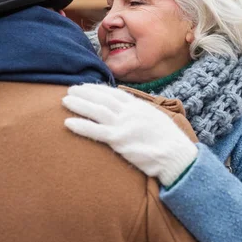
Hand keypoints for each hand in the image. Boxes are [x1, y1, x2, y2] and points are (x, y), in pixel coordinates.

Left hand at [62, 84, 196, 186]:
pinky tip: (67, 123)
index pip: (114, 92)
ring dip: (79, 104)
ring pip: (95, 111)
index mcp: (138, 105)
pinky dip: (80, 125)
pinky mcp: (118, 140)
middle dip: (84, 92)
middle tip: (70, 89)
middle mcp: (129, 111)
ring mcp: (123, 125)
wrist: (176, 156)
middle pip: (102, 98)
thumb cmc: (168, 140)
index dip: (97, 89)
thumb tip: (129, 108)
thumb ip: (140, 112)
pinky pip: (95, 131)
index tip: (86, 86)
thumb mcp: (155, 118)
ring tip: (65, 101)